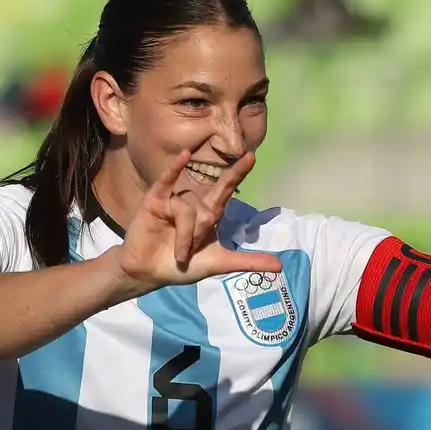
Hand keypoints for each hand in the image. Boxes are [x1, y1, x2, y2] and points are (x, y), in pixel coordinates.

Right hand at [114, 150, 281, 289]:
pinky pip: (167, 182)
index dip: (238, 174)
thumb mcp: (219, 263)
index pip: (226, 190)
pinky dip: (174, 169)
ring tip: (179, 254)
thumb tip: (280, 267)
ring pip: (188, 211)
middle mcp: (193, 203)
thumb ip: (248, 262)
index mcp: (209, 214)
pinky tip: (184, 155)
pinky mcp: (155, 200)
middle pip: (211, 203)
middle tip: (194, 245)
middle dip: (216, 206)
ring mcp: (174, 200)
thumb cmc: (182, 267)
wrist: (150, 273)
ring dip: (184, 237)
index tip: (252, 157)